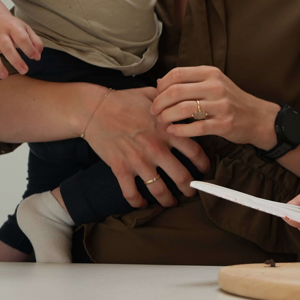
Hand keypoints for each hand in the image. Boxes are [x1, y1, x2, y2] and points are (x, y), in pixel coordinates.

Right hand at [0, 13, 43, 79]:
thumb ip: (35, 41)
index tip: (34, 57)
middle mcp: (0, 34)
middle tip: (24, 71)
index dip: (29, 48)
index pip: (21, 38)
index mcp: (13, 28)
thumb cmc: (13, 27)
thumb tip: (37, 56)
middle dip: (15, 60)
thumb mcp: (26, 29)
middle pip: (6, 47)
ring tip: (4, 76)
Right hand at [83, 87, 211, 207]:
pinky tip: (143, 204)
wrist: (94, 109)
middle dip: (189, 188)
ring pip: (159, 189)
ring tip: (171, 202)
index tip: (205, 169)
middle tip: (191, 192)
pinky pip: (131, 193)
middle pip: (181, 176)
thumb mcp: (153, 95)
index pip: (195, 151)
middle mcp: (156, 148)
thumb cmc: (124, 100)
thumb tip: (186, 98)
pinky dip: (138, 202)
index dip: (204, 164)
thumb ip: (171, 100)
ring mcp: (138, 160)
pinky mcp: (120, 169)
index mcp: (167, 130)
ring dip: (168, 200)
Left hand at [150, 66, 277, 148]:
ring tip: (162, 121)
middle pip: (176, 91)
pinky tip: (172, 131)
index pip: (177, 74)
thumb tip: (160, 82)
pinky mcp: (224, 124)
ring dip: (166, 116)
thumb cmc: (232, 101)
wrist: (258, 118)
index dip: (161, 86)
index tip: (156, 96)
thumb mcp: (214, 83)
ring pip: (183, 109)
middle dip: (160, 103)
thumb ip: (190, 81)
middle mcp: (216, 86)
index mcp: (211, 73)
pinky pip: (195, 127)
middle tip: (154, 111)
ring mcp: (221, 105)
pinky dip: (179, 130)